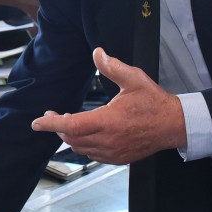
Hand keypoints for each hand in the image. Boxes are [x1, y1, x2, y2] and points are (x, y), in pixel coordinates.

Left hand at [30, 47, 185, 164]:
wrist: (174, 125)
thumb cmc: (155, 103)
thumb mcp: (134, 79)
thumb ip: (112, 67)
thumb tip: (98, 53)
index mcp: (109, 121)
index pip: (71, 125)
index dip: (51, 124)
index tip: (37, 122)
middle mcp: (108, 140)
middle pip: (71, 138)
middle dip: (58, 127)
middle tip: (54, 115)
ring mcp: (113, 152)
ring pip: (80, 148)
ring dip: (70, 137)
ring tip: (68, 123)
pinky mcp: (118, 158)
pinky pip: (92, 155)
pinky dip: (83, 145)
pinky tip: (84, 135)